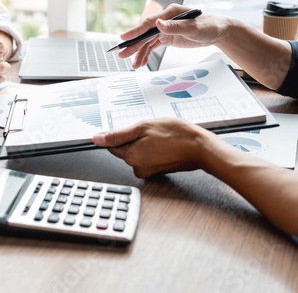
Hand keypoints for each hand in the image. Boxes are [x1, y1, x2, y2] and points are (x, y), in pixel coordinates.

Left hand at [92, 118, 214, 177]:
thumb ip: (118, 135)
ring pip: (138, 152)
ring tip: (160, 137)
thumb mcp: (143, 127)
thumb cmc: (176, 135)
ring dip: (145, 143)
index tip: (133, 130)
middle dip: (135, 139)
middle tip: (151, 131)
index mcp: (131, 156)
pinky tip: (164, 144)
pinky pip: (148, 157)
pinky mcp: (157, 170)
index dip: (121, 135)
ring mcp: (148, 170)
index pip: (113, 145)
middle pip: (126, 150)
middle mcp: (137, 167)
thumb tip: (97, 139)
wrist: (200, 148)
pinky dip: (154, 149)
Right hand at [118, 4, 230, 67]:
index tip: (124, 37)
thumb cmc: (208, 26)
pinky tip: (141, 62)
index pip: (149, 23)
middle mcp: (164, 20)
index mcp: (169, 13)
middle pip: (145, 33)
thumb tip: (158, 24)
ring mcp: (164, 29)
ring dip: (139, 52)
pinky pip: (152, 46)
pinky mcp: (166, 37)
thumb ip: (174, 26)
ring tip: (133, 63)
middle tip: (122, 54)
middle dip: (133, 44)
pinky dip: (146, 54)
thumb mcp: (193, 27)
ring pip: (147, 42)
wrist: (217, 32)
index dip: (135, 31)